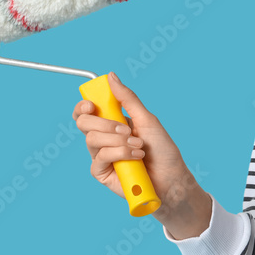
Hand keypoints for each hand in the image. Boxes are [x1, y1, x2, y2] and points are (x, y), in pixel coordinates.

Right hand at [72, 72, 209, 237]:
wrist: (171, 178)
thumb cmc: (162, 150)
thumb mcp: (147, 119)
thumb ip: (128, 99)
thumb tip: (111, 76)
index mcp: (112, 123)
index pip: (87, 111)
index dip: (83, 106)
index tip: (92, 104)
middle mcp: (104, 138)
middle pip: (83, 123)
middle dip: (104, 124)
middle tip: (126, 129)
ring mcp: (102, 156)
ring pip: (91, 140)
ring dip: (118, 141)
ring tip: (139, 146)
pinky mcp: (102, 173)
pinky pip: (99, 158)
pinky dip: (119, 154)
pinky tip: (135, 158)